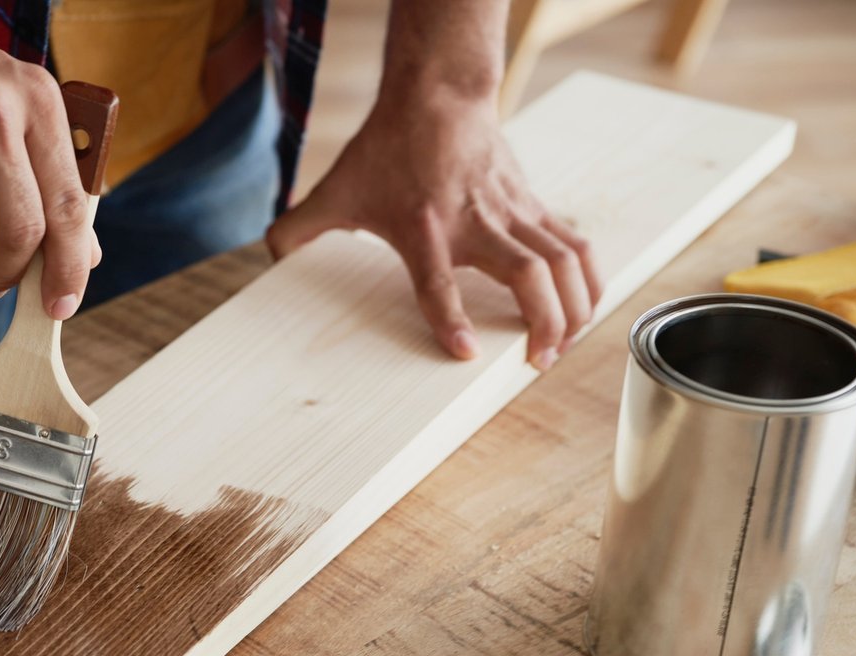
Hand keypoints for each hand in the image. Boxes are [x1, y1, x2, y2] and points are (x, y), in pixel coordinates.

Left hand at [267, 92, 601, 368]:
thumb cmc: (389, 146)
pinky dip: (589, 277)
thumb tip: (267, 253)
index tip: (467, 355)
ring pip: (564, 260)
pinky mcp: (534, 204)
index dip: (451, 321)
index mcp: (425, 229)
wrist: (438, 94)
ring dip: (576, 306)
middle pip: (528, 275)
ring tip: (567, 344)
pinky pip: (574, 243)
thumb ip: (299, 227)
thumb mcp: (336, 189)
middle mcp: (476, 223)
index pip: (439, 283)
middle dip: (545, 323)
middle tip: (538, 362)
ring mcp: (512, 212)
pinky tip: (588, 306)